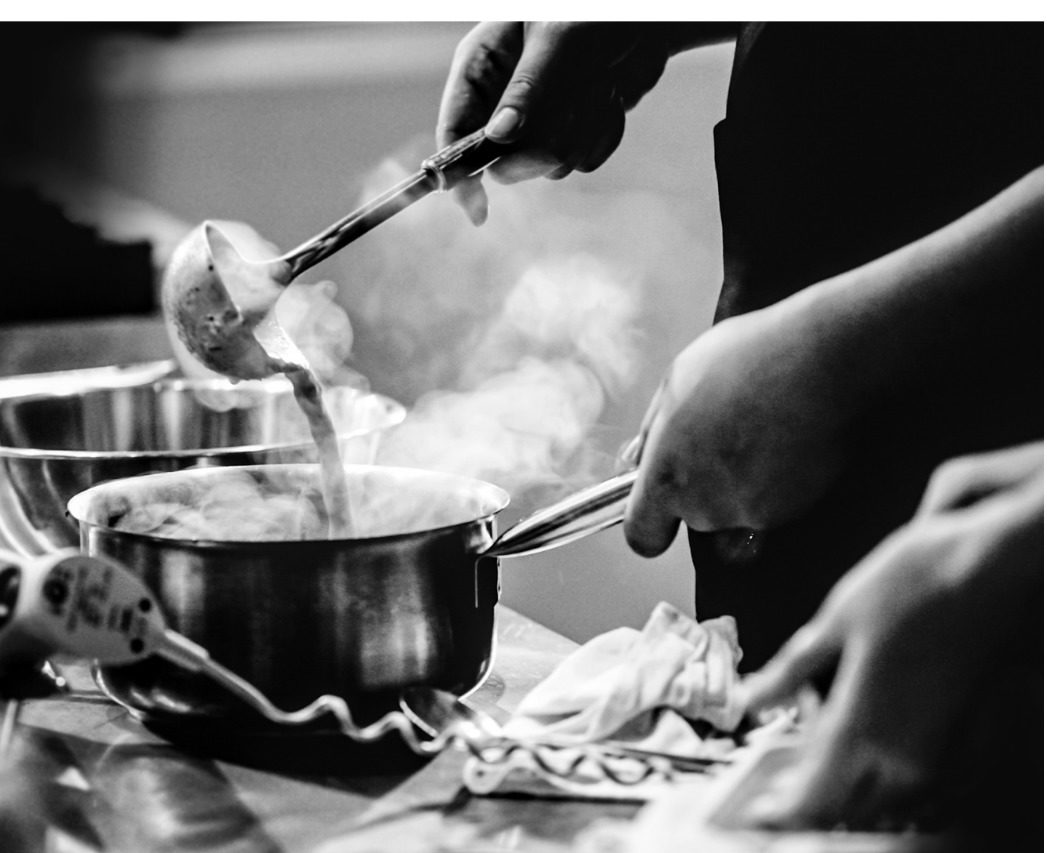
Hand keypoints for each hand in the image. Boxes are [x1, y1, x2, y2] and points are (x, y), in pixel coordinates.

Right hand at [437, 22, 674, 223]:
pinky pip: (581, 161)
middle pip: (504, 160)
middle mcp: (504, 97)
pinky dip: (602, 136)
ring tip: (598, 84)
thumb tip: (499, 136)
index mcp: (483, 64)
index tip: (476, 205)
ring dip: (581, 133)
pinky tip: (610, 97)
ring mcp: (538, 120)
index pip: (454, 129)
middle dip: (543, 145)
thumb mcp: (559, 38)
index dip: (459, 170)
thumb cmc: (602, 13)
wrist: (654, 18)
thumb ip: (527, 88)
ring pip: (547, 165)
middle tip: (571, 106)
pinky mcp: (572, 133)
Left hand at [623, 297, 851, 555]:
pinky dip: (778, 483)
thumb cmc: (742, 361)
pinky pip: (774, 506)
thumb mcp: (676, 382)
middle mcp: (706, 508)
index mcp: (666, 478)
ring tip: (759, 431)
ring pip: (735, 512)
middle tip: (724, 435)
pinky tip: (787, 440)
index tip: (661, 506)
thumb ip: (652, 433)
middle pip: (694, 518)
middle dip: (702, 487)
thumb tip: (634, 463)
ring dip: (742, 484)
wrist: (822, 360)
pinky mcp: (795, 511)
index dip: (650, 524)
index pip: (643, 536)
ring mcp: (752, 513)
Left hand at [739, 441, 1043, 829]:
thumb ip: (790, 671)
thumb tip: (750, 700)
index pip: (811, 803)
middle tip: (779, 788)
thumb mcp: (834, 621)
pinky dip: (891, 792)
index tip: (755, 815)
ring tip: (819, 770)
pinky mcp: (971, 747)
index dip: (778, 818)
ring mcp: (942, 757)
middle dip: (808, 807)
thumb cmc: (910, 586)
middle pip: (847, 814)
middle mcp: (902, 758)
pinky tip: (874, 762)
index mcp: (859, 728)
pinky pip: (924, 796)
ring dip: (849, 801)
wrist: (991, 570)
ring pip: (886, 810)